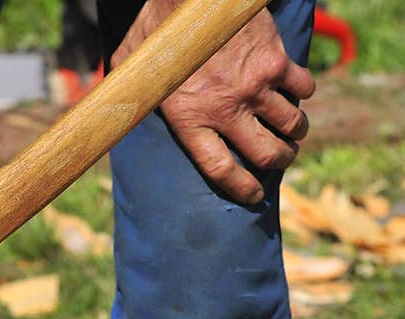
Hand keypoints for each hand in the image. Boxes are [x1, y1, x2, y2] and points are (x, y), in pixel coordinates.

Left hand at [112, 2, 315, 203]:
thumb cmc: (158, 27)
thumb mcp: (132, 64)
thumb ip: (132, 91)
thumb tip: (112, 108)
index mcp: (189, 118)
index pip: (220, 170)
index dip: (241, 188)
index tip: (253, 194)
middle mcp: (225, 108)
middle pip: (266, 153)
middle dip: (279, 161)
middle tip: (280, 158)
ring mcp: (254, 85)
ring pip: (291, 124)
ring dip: (295, 132)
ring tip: (292, 131)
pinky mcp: (275, 60)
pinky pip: (303, 88)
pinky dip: (303, 93)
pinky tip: (295, 93)